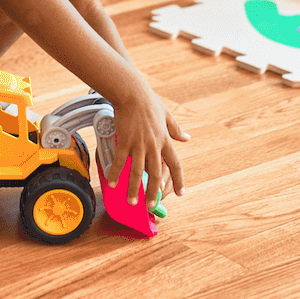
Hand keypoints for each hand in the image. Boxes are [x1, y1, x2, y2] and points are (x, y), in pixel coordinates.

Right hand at [111, 83, 188, 206]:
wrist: (132, 94)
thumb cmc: (149, 103)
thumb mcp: (167, 116)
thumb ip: (176, 130)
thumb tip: (187, 139)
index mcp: (165, 140)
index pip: (175, 165)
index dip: (179, 180)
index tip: (180, 193)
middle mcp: (154, 146)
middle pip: (156, 174)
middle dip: (154, 191)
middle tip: (151, 205)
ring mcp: (139, 145)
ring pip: (138, 172)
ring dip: (135, 189)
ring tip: (132, 202)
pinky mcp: (124, 142)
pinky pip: (120, 162)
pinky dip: (116, 174)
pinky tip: (113, 184)